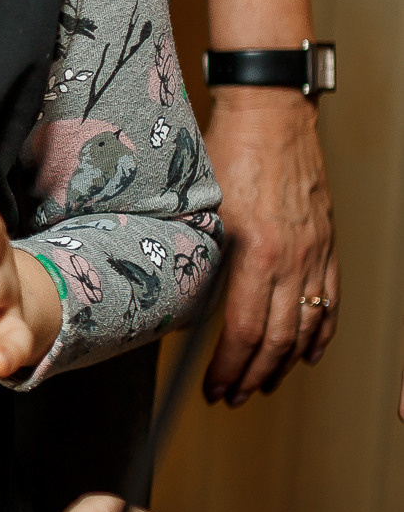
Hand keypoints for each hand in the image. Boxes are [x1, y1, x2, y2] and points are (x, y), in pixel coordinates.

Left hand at [203, 86, 334, 405]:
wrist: (271, 115)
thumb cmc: (229, 149)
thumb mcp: (199, 205)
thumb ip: (198, 253)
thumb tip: (181, 295)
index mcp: (256, 251)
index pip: (243, 329)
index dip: (228, 366)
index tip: (215, 386)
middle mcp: (292, 258)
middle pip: (277, 338)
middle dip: (254, 375)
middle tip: (234, 396)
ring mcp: (314, 253)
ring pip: (307, 326)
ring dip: (285, 363)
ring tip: (264, 384)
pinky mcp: (326, 243)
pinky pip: (330, 299)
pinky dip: (321, 332)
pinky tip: (310, 351)